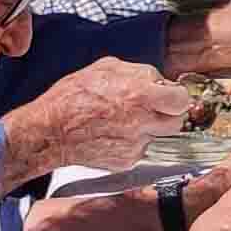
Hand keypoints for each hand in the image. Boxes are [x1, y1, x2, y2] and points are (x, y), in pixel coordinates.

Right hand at [0, 59, 184, 181]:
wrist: (50, 132)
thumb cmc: (71, 98)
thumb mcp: (106, 68)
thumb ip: (139, 73)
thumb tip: (158, 80)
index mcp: (140, 95)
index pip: (181, 100)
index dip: (176, 97)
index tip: (168, 96)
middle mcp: (142, 123)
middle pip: (176, 122)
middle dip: (167, 114)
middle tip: (150, 108)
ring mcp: (135, 145)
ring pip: (158, 137)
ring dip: (149, 129)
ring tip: (124, 120)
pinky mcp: (126, 161)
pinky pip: (140, 150)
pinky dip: (132, 142)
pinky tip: (113, 133)